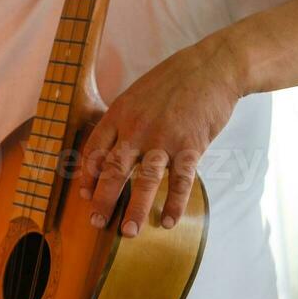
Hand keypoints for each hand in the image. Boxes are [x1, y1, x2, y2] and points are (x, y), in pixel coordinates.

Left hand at [75, 37, 242, 236]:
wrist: (212, 66)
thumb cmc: (173, 80)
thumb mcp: (136, 94)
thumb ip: (123, 121)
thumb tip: (110, 147)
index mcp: (119, 114)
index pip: (94, 150)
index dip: (87, 175)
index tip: (85, 195)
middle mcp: (136, 128)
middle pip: (113, 170)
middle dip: (102, 200)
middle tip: (97, 223)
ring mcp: (163, 138)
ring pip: (144, 181)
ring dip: (135, 209)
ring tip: (128, 232)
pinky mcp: (191, 145)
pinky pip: (179, 181)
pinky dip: (174, 203)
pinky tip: (168, 222)